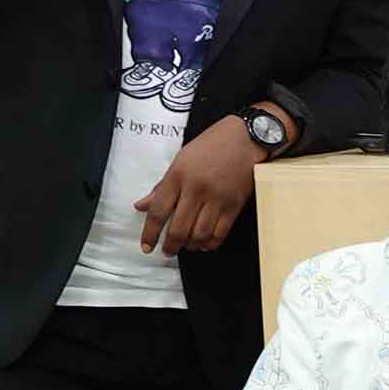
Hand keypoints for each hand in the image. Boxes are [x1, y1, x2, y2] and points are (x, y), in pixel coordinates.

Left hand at [136, 122, 264, 252]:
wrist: (246, 138)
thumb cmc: (211, 145)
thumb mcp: (181, 160)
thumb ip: (162, 186)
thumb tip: (142, 206)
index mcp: (178, 175)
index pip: (159, 211)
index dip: (150, 233)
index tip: (146, 246)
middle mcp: (196, 189)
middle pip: (179, 228)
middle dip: (171, 245)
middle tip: (168, 251)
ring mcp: (217, 198)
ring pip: (199, 234)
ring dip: (190, 245)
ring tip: (187, 246)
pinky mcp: (234, 205)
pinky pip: (220, 232)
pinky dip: (210, 243)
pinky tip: (205, 244)